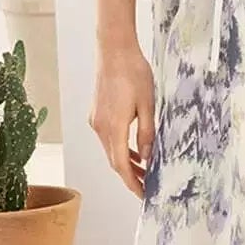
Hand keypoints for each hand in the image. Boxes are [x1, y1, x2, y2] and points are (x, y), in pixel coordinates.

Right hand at [89, 39, 154, 195]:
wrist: (114, 50)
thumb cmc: (134, 73)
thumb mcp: (147, 105)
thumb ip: (146, 133)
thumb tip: (147, 157)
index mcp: (113, 127)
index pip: (121, 165)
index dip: (133, 182)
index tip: (144, 194)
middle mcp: (100, 127)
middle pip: (114, 161)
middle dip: (131, 177)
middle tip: (148, 187)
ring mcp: (96, 121)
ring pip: (110, 151)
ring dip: (125, 164)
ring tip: (144, 173)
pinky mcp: (97, 114)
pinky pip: (108, 139)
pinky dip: (120, 149)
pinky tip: (133, 152)